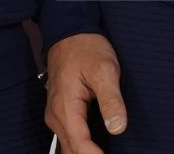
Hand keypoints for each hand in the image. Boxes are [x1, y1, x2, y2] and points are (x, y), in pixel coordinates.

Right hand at [46, 33, 126, 153]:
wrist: (70, 32)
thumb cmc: (86, 48)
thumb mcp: (105, 70)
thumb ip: (111, 100)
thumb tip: (117, 128)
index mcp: (66, 108)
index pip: (80, 145)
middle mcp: (56, 116)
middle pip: (71, 151)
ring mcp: (56, 115)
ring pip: (68, 147)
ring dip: (84, 153)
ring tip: (104, 152)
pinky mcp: (60, 112)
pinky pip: (69, 137)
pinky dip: (80, 146)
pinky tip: (95, 147)